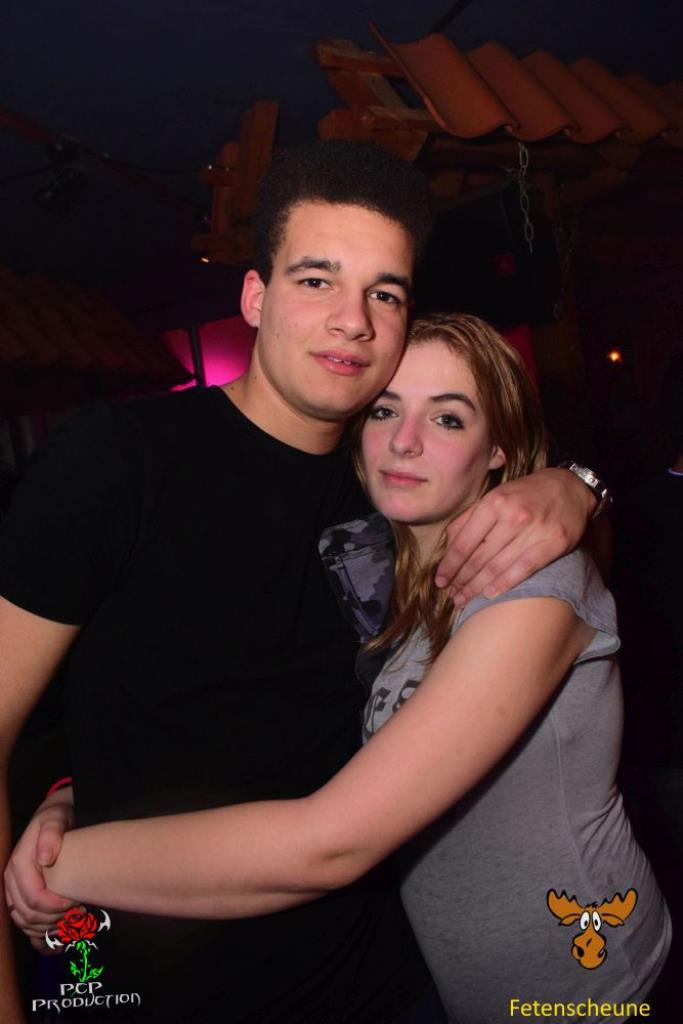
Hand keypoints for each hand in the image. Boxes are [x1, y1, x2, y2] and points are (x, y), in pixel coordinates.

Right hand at [4, 790, 74, 951]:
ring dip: (48, 930)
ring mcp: (16, 891)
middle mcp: (13, 881)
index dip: (54, 906)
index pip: (33, 897)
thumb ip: (51, 835)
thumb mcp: (56, 819)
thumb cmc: (56, 818)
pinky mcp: (22, 897)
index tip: (75, 903)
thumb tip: (45, 858)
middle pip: (28, 914)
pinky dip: (40, 939)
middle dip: (54, 919)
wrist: (53, 819)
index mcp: (19, 865)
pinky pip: (25, 925)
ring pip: (25, 923)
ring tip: (73, 924)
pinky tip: (57, 946)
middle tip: (78, 914)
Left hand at [435, 467, 595, 604]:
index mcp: (494, 502)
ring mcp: (535, 531)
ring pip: (498, 567)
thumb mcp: (494, 497)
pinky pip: (523, 570)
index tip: (440, 580)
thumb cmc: (524, 494)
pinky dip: (504, 584)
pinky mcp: (554, 543)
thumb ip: (468, 519)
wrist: (569, 487)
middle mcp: (513, 516)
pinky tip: (489, 594)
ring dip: (477, 587)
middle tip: (451, 595)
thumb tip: (447, 547)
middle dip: (461, 580)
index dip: (449, 565)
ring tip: (464, 599)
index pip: (465, 542)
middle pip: (479, 558)